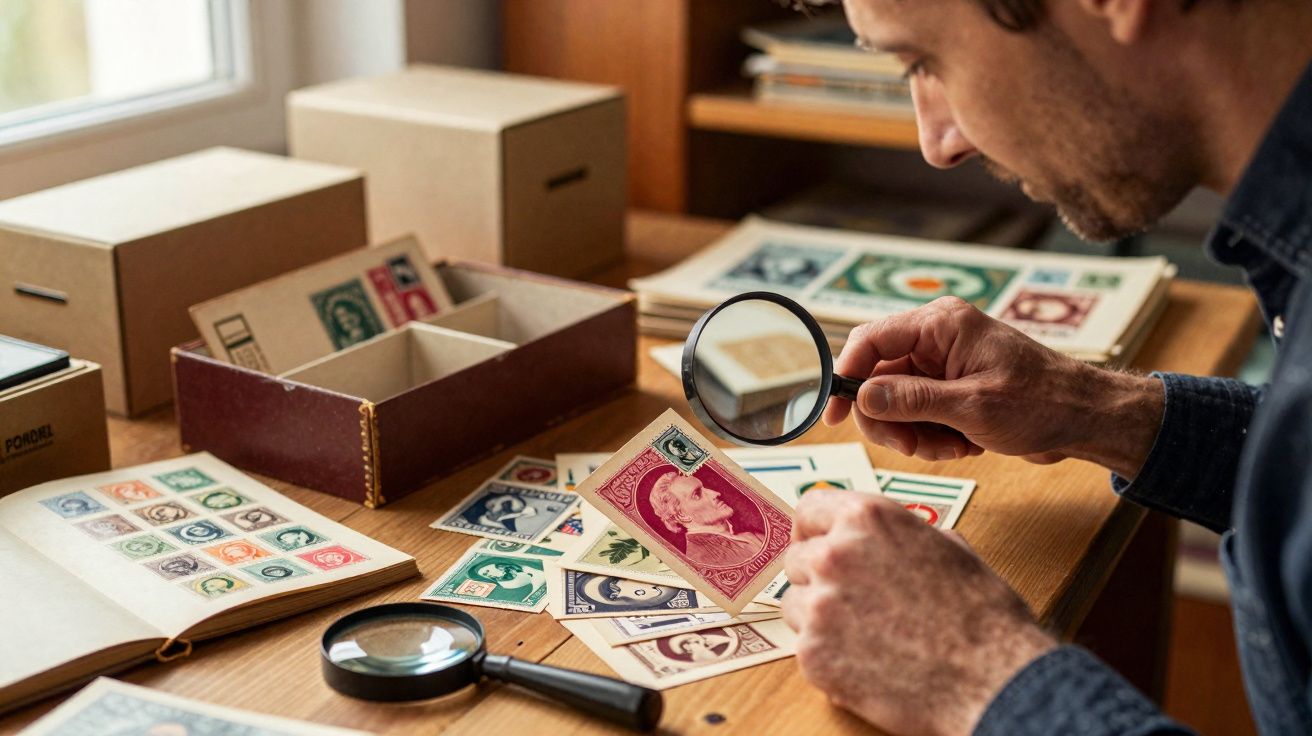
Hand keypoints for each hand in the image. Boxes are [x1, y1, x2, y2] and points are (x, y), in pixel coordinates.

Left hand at [783, 490, 1056, 735]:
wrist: (994, 680)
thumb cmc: (982, 616)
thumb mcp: (948, 548)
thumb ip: (901, 535)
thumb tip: (886, 538)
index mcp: (867, 518)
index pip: (810, 509)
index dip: (813, 529)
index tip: (812, 542)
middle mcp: (834, 553)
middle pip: (797, 559)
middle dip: (818, 578)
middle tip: (851, 602)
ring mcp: (819, 605)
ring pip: (796, 605)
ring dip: (820, 618)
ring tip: (866, 636)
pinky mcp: (813, 654)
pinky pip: (805, 647)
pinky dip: (828, 656)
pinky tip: (867, 663)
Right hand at [823, 297, 1163, 478]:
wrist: (1087, 419)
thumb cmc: (1042, 403)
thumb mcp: (972, 407)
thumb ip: (911, 400)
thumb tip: (862, 397)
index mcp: (940, 324)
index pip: (869, 340)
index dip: (846, 376)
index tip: (835, 415)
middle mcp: (936, 338)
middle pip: (877, 379)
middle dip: (890, 419)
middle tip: (912, 447)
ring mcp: (943, 364)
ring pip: (895, 403)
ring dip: (916, 434)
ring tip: (953, 446)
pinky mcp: (950, 388)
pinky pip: (918, 415)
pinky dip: (933, 437)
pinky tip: (964, 444)